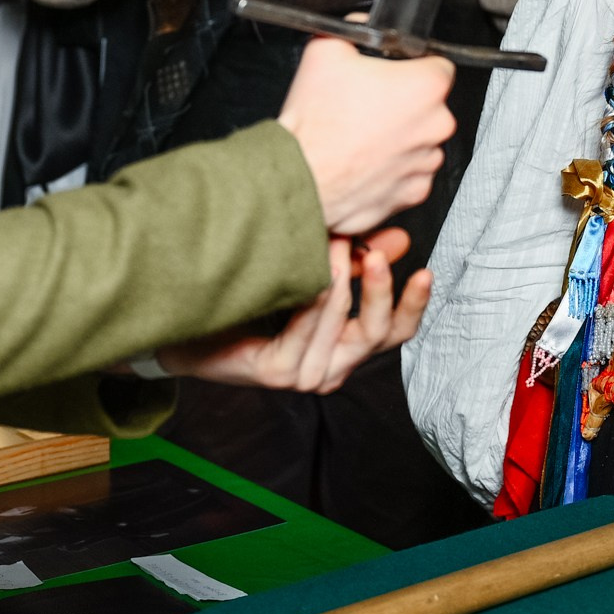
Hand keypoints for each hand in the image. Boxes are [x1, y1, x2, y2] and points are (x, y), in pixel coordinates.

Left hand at [159, 229, 431, 393]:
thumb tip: (397, 239)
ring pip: (343, 329)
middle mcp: (331, 367)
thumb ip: (357, 262)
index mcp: (344, 348)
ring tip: (340, 243)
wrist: (188, 326)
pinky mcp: (279, 372)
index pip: (395, 331)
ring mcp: (305, 374)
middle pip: (379, 335)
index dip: (413, 304)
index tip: (424, 271)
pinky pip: (307, 332)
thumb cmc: (251, 301)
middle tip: (379, 253)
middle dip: (383, 292)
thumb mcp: (314, 274)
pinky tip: (314, 270)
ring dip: (344, 283)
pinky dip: (315, 300)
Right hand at [278, 34, 454, 235]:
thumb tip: (362, 28)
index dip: (412, 67)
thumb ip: (355, 31)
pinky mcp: (413, 193)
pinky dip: (393, 169)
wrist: (300, 177)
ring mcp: (426, 162)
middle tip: (367, 105)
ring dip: (399, 138)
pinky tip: (365, 160)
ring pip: (420, 141)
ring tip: (362, 136)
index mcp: (425, 86)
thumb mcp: (326, 51)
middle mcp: (436, 125)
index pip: (437, 65)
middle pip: (430, 105)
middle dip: (404, 104)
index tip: (393, 75)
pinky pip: (410, 173)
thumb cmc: (316, 123)